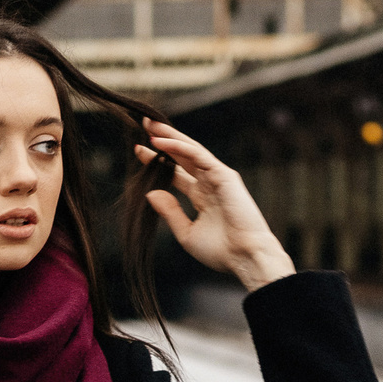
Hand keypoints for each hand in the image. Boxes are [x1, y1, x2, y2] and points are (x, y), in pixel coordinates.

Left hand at [134, 119, 295, 292]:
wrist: (244, 257)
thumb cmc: (220, 251)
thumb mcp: (186, 232)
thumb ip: (170, 211)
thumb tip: (149, 193)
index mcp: (201, 197)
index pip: (176, 173)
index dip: (157, 161)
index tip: (138, 151)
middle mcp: (209, 183)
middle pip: (182, 156)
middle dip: (163, 139)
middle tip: (144, 123)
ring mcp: (217, 177)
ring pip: (190, 150)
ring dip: (169, 136)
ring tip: (149, 123)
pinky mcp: (223, 174)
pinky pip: (197, 155)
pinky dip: (178, 147)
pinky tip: (160, 142)